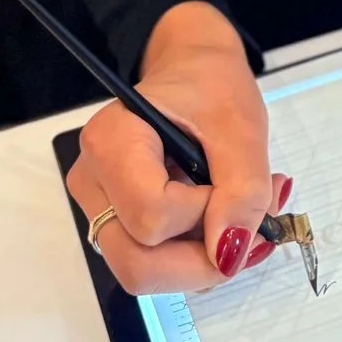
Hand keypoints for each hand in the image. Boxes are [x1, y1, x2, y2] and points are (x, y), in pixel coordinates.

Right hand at [63, 1, 288, 294]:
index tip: (230, 184)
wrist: (192, 70)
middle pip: (136, 262)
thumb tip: (230, 253)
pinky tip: (219, 220)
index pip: (151, 216)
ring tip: (238, 218)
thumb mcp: (241, 127)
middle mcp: (92, 181)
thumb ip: (243, 189)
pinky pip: (150, 261)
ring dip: (200, 260)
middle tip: (249, 232)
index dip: (203, 215)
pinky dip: (192, 255)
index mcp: (111, 142)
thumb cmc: (210, 86)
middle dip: (201, 261)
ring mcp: (99, 206)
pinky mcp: (116, 220)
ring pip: (142, 271)